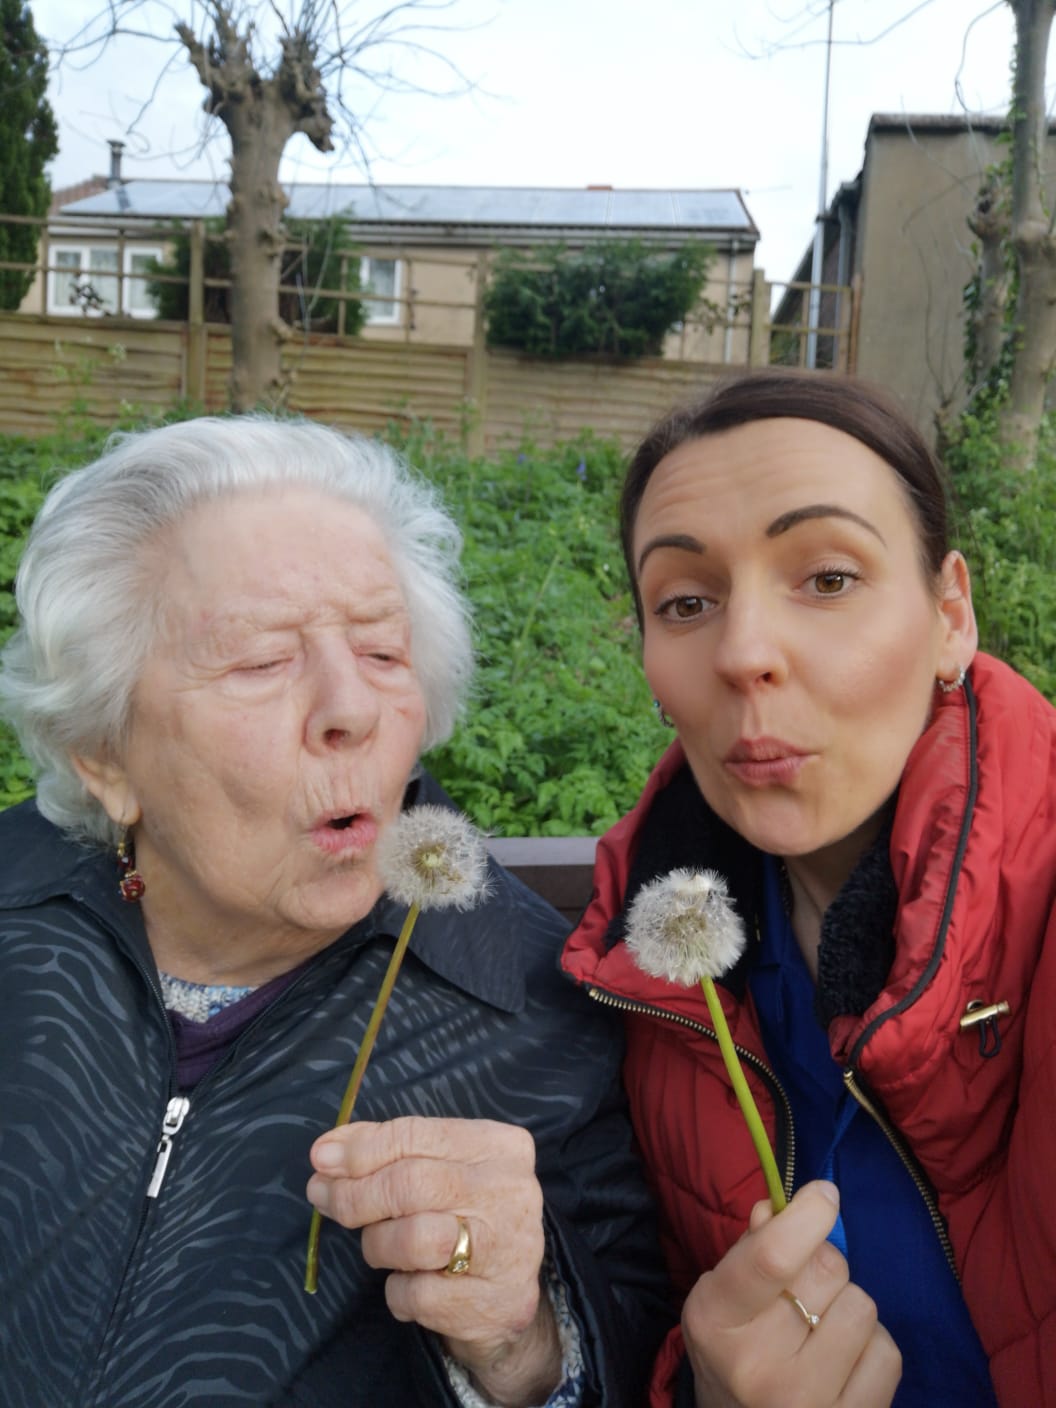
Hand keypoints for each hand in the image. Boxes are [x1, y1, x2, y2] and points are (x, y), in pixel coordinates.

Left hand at [307, 1116, 561, 1407]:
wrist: (508, 1297)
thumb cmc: (465, 1218)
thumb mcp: (440, 1169)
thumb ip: (389, 1151)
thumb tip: (327, 1151)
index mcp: (499, 1145)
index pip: (416, 1135)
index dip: (361, 1149)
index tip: (321, 1160)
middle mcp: (510, 1191)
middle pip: (409, 1184)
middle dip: (354, 1194)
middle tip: (323, 1199)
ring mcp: (507, 1248)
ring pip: (412, 1238)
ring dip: (378, 1244)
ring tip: (379, 1246)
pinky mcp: (494, 1302)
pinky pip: (417, 1294)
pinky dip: (398, 1291)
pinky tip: (410, 1283)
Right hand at [682, 1181, 901, 1407]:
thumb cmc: (733, 1349)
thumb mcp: (724, 1296)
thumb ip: (752, 1246)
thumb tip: (781, 1207)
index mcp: (715, 1320)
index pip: (772, 1257)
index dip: (807, 1216)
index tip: (824, 1194)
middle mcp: (756, 1366)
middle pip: (827, 1269)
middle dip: (824, 1263)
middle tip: (806, 1288)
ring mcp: (804, 1404)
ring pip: (861, 1306)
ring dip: (849, 1306)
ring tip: (823, 1329)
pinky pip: (886, 1354)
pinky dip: (872, 1347)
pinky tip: (844, 1362)